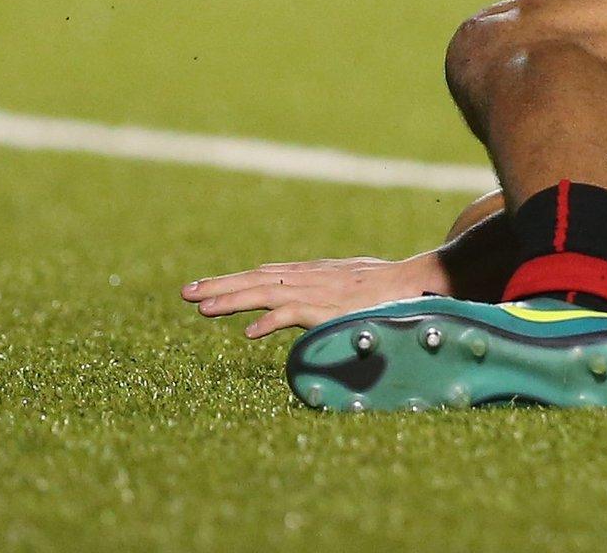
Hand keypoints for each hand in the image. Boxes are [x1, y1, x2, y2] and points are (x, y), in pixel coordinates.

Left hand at [180, 252, 447, 337]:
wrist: (421, 282)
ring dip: (233, 299)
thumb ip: (326, 290)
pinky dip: (271, 320)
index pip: (265, 275)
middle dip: (220, 286)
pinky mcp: (331, 307)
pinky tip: (249, 333)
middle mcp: (311, 277)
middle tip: (186, 293)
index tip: (203, 289)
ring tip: (202, 308)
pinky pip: (295, 313)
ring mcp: (319, 291)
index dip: (233, 282)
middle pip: (257, 279)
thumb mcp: (351, 284)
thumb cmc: (390, 289)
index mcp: (313, 273)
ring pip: (266, 292)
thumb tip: (307, 305)